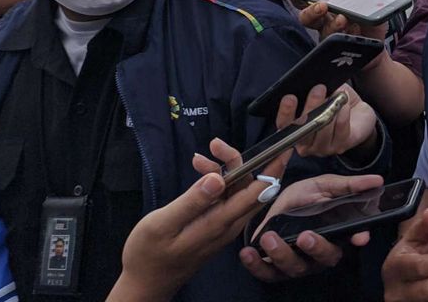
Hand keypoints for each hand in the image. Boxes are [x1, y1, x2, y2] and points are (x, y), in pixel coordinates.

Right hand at [108, 153, 290, 301]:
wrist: (146, 283)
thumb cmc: (149, 254)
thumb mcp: (162, 224)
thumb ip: (192, 201)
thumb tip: (218, 178)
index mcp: (220, 222)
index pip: (258, 192)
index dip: (272, 169)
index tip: (281, 147)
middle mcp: (228, 224)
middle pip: (250, 187)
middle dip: (239, 161)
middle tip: (215, 145)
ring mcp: (223, 226)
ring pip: (236, 190)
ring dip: (223, 170)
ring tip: (197, 159)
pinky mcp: (215, 226)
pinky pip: (225, 198)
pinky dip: (216, 182)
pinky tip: (200, 173)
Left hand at [241, 173, 382, 281]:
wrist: (277, 204)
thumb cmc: (306, 196)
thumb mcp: (326, 185)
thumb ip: (348, 185)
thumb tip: (377, 180)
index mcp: (337, 232)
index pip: (352, 239)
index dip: (357, 238)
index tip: (359, 237)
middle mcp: (320, 252)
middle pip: (324, 257)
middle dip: (316, 248)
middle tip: (306, 236)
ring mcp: (298, 262)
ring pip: (295, 267)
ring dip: (282, 255)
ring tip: (270, 238)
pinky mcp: (275, 268)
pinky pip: (267, 273)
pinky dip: (257, 266)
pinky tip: (248, 253)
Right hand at [276, 83, 378, 160]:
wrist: (358, 114)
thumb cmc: (335, 103)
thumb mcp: (323, 94)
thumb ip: (312, 91)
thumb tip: (310, 82)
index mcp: (294, 130)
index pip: (283, 125)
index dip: (285, 112)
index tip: (290, 97)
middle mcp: (306, 144)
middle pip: (303, 129)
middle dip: (311, 107)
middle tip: (319, 89)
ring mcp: (322, 148)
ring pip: (322, 130)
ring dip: (330, 109)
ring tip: (337, 95)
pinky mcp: (340, 146)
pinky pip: (340, 131)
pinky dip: (342, 116)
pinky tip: (345, 106)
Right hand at [285, 0, 388, 40]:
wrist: (377, 47)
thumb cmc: (368, 24)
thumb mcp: (373, 7)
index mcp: (328, 7)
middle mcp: (324, 22)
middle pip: (306, 18)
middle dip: (311, 11)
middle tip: (322, 6)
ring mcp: (330, 37)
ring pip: (323, 32)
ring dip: (332, 25)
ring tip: (343, 19)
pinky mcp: (338, 50)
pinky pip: (338, 44)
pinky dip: (348, 35)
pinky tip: (356, 31)